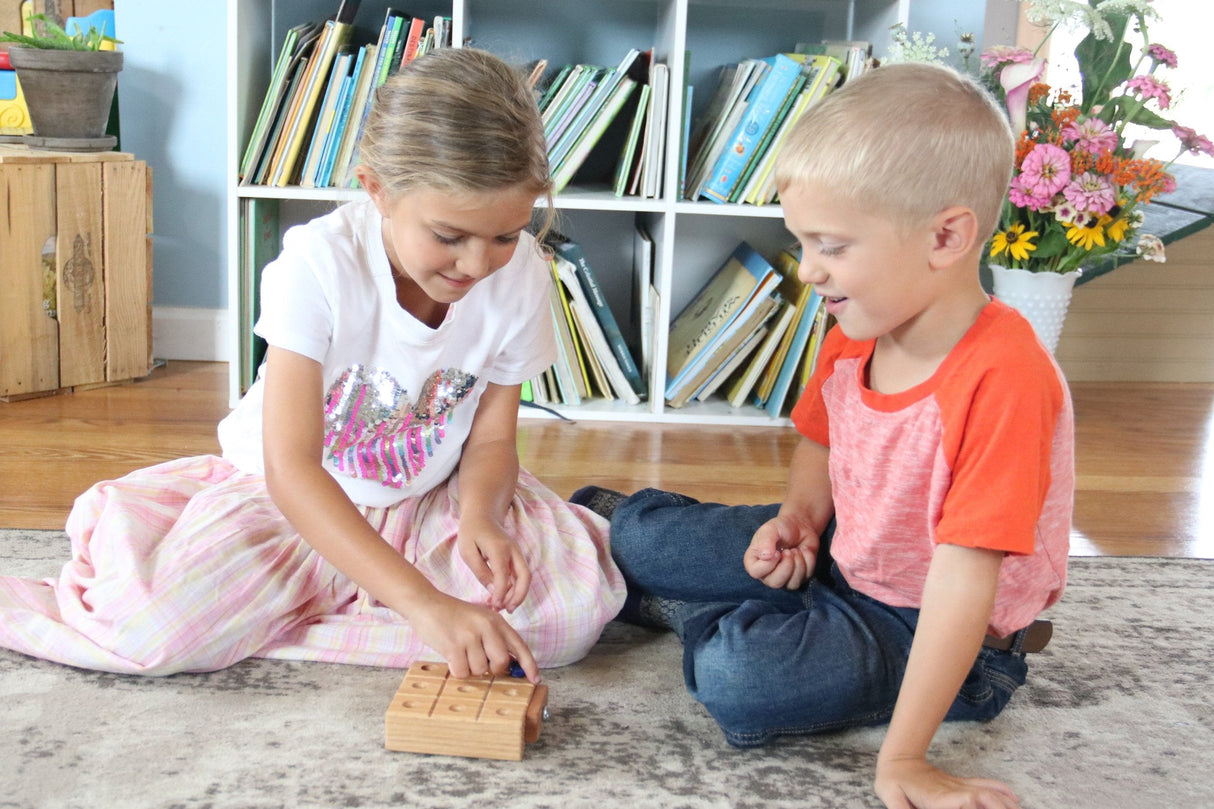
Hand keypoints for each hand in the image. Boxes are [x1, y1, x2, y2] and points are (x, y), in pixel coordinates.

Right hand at [408, 589, 540, 682]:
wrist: (425, 603)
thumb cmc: (452, 615)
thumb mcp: (479, 620)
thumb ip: (494, 638)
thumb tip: (509, 664)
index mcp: (496, 620)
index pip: (519, 645)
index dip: (529, 665)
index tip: (535, 679)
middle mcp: (486, 626)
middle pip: (502, 662)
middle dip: (493, 670)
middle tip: (481, 664)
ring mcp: (470, 635)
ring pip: (480, 670)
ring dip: (470, 669)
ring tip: (460, 653)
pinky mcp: (454, 645)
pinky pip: (462, 672)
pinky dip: (457, 671)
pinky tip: (451, 657)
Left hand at [456, 518, 530, 611]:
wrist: (482, 515)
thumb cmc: (471, 532)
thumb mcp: (467, 551)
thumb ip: (480, 571)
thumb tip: (493, 590)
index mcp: (499, 549)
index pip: (504, 577)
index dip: (501, 594)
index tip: (494, 606)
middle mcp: (513, 551)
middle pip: (525, 576)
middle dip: (519, 596)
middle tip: (507, 610)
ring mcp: (516, 553)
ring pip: (525, 576)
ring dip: (519, 593)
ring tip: (507, 607)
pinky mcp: (516, 556)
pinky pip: (520, 573)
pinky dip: (517, 587)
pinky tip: (506, 597)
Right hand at [744, 513, 818, 589]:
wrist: (800, 526)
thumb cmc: (781, 528)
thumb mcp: (770, 529)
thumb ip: (766, 541)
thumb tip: (766, 556)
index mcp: (754, 562)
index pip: (756, 573)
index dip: (768, 564)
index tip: (777, 551)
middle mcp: (767, 573)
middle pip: (775, 583)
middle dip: (787, 566)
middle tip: (789, 551)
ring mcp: (783, 578)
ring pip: (792, 584)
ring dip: (799, 563)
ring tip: (795, 550)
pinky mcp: (799, 578)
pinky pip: (806, 577)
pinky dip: (808, 561)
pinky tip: (803, 551)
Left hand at [875, 756, 1020, 808]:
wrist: (897, 759)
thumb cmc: (891, 781)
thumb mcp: (889, 794)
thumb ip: (901, 808)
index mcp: (938, 798)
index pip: (965, 800)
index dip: (977, 804)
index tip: (992, 808)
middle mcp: (953, 790)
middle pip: (983, 796)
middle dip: (1000, 806)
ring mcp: (958, 786)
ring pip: (987, 791)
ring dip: (1004, 801)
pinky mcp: (960, 784)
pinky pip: (984, 785)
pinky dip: (1000, 790)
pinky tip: (1012, 798)